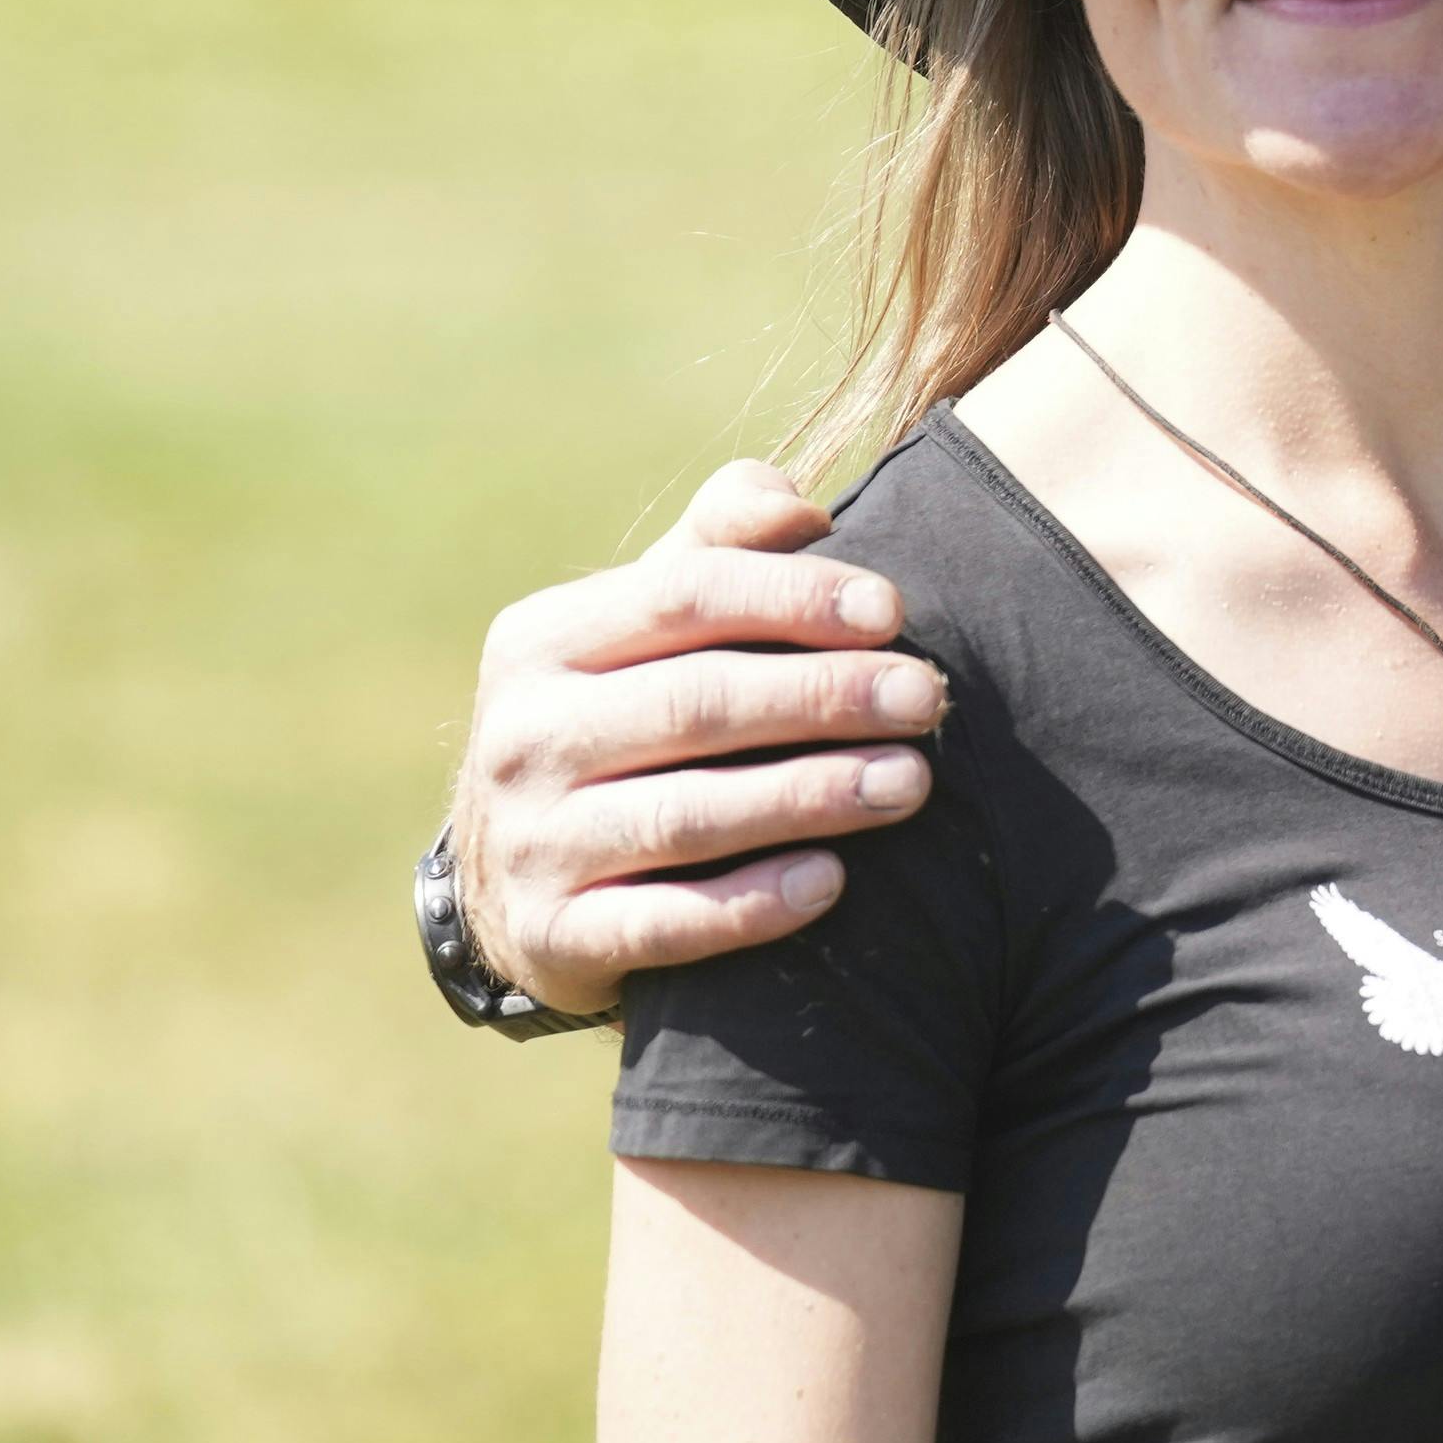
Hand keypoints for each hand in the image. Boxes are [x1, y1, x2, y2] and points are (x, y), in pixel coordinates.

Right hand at [450, 461, 942, 1020]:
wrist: (515, 883)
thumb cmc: (623, 716)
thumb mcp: (643, 626)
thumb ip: (716, 548)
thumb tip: (795, 505)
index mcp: (543, 640)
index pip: (682, 594)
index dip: (793, 598)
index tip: (894, 612)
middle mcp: (522, 738)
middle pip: (694, 703)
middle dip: (824, 696)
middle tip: (928, 698)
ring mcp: (531, 843)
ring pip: (685, 815)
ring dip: (809, 795)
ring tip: (910, 783)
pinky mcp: (553, 937)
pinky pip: (662, 923)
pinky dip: (750, 905)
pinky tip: (831, 882)